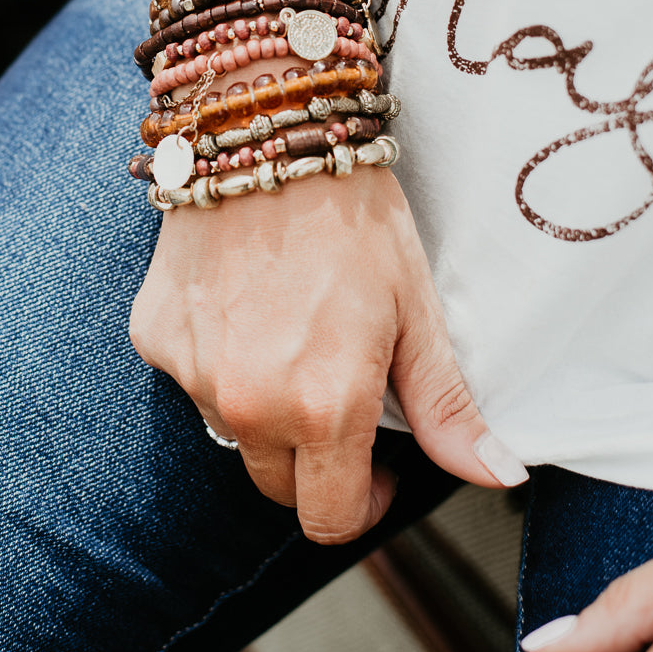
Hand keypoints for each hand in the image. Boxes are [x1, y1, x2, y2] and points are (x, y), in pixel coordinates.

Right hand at [129, 166, 526, 544]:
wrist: (266, 130)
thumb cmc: (351, 213)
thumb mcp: (413, 307)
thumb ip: (445, 405)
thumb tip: (497, 474)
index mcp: (323, 409)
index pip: (329, 520)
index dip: (361, 505)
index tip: (375, 469)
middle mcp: (248, 405)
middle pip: (277, 487)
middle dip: (312, 461)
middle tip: (336, 393)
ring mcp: (193, 372)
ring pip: (232, 431)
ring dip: (262, 407)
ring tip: (291, 332)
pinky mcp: (155, 337)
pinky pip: (192, 378)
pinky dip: (218, 360)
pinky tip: (244, 304)